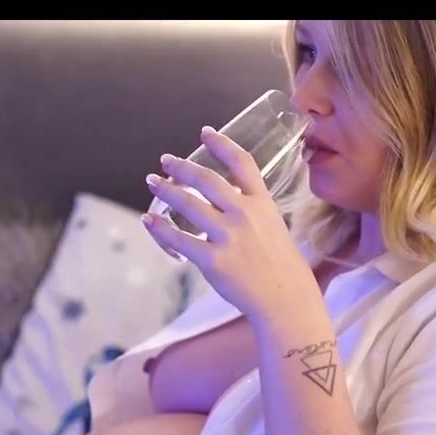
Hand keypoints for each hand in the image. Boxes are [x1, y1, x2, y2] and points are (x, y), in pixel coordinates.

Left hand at [142, 126, 318, 322]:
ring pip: (188, 204)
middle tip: (166, 161)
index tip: (205, 132)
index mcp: (263, 204)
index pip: (242, 164)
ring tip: (153, 182)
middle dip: (182, 167)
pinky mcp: (213, 260)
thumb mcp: (276, 229)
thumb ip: (253, 213)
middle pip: (207, 180)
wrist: (286, 301)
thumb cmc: (283, 269)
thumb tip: (224, 205)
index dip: (221, 145)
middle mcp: (245, 214)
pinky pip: (179, 239)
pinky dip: (160, 228)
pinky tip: (149, 220)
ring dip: (166, 190)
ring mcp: (228, 237)